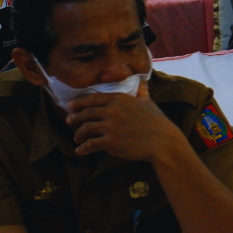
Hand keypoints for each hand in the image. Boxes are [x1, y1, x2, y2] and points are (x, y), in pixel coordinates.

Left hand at [64, 82, 185, 160]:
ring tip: (77, 138)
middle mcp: (112, 111)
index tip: (71, 105)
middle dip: (75, 117)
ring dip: (78, 134)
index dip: (80, 102)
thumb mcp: (148, 102)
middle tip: (69, 121)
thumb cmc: (157, 121)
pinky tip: (81, 151)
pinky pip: (90, 145)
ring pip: (86, 128)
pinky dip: (83, 148)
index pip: (94, 98)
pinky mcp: (110, 142)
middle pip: (86, 113)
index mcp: (120, 99)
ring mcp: (110, 127)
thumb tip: (142, 81)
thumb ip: (141, 91)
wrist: (162, 141)